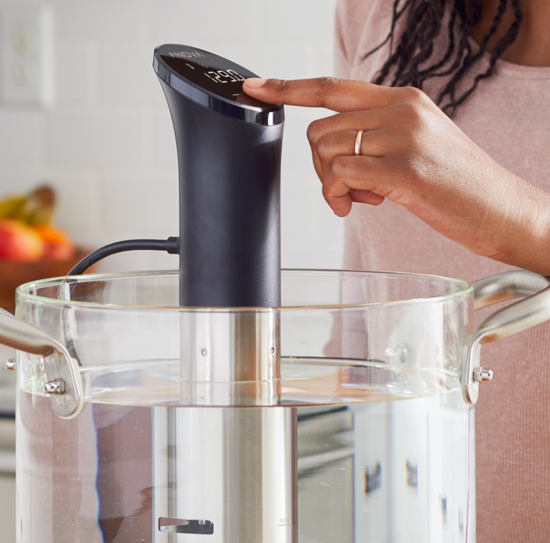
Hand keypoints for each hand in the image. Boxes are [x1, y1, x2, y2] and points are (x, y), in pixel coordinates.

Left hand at [243, 77, 549, 273]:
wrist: (501, 210)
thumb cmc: (456, 184)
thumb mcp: (416, 144)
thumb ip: (375, 136)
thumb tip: (333, 152)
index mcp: (402, 99)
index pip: (332, 87)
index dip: (289, 88)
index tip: (257, 89)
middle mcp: (400, 110)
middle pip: (318, 129)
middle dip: (321, 165)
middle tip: (346, 187)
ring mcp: (403, 137)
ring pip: (325, 151)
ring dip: (331, 183)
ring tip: (361, 197)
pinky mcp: (403, 169)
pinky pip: (341, 174)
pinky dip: (339, 195)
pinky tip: (360, 205)